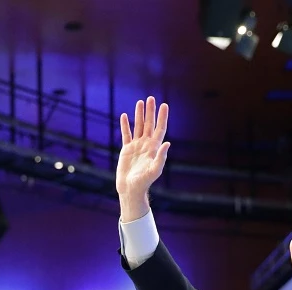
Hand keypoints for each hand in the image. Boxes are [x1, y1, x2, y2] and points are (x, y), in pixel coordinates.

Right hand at [115, 97, 170, 217]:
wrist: (131, 189)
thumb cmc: (144, 182)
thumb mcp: (154, 170)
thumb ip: (161, 157)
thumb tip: (167, 143)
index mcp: (154, 148)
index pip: (160, 129)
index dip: (162, 117)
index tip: (164, 105)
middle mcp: (146, 145)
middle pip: (149, 124)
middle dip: (150, 111)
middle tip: (151, 98)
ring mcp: (136, 146)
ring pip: (138, 126)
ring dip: (139, 115)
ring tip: (139, 102)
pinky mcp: (126, 150)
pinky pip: (126, 134)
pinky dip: (125, 125)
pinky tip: (124, 116)